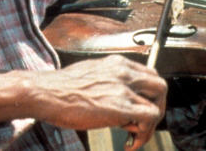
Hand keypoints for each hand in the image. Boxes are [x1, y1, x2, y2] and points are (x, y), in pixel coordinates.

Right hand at [34, 56, 166, 149]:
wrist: (46, 92)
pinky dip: (145, 134)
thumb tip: (118, 98)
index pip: (149, 74)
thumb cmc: (61, 88)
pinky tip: (130, 143)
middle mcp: (123, 72)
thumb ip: (110, 83)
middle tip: (144, 124)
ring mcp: (123, 89)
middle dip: (158, 108)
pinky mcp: (120, 107)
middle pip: (160, 87)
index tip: (142, 108)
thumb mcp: (91, 75)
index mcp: (117, 63)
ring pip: (156, 106)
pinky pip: (149, 119)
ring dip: (150, 126)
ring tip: (135, 137)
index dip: (149, 94)